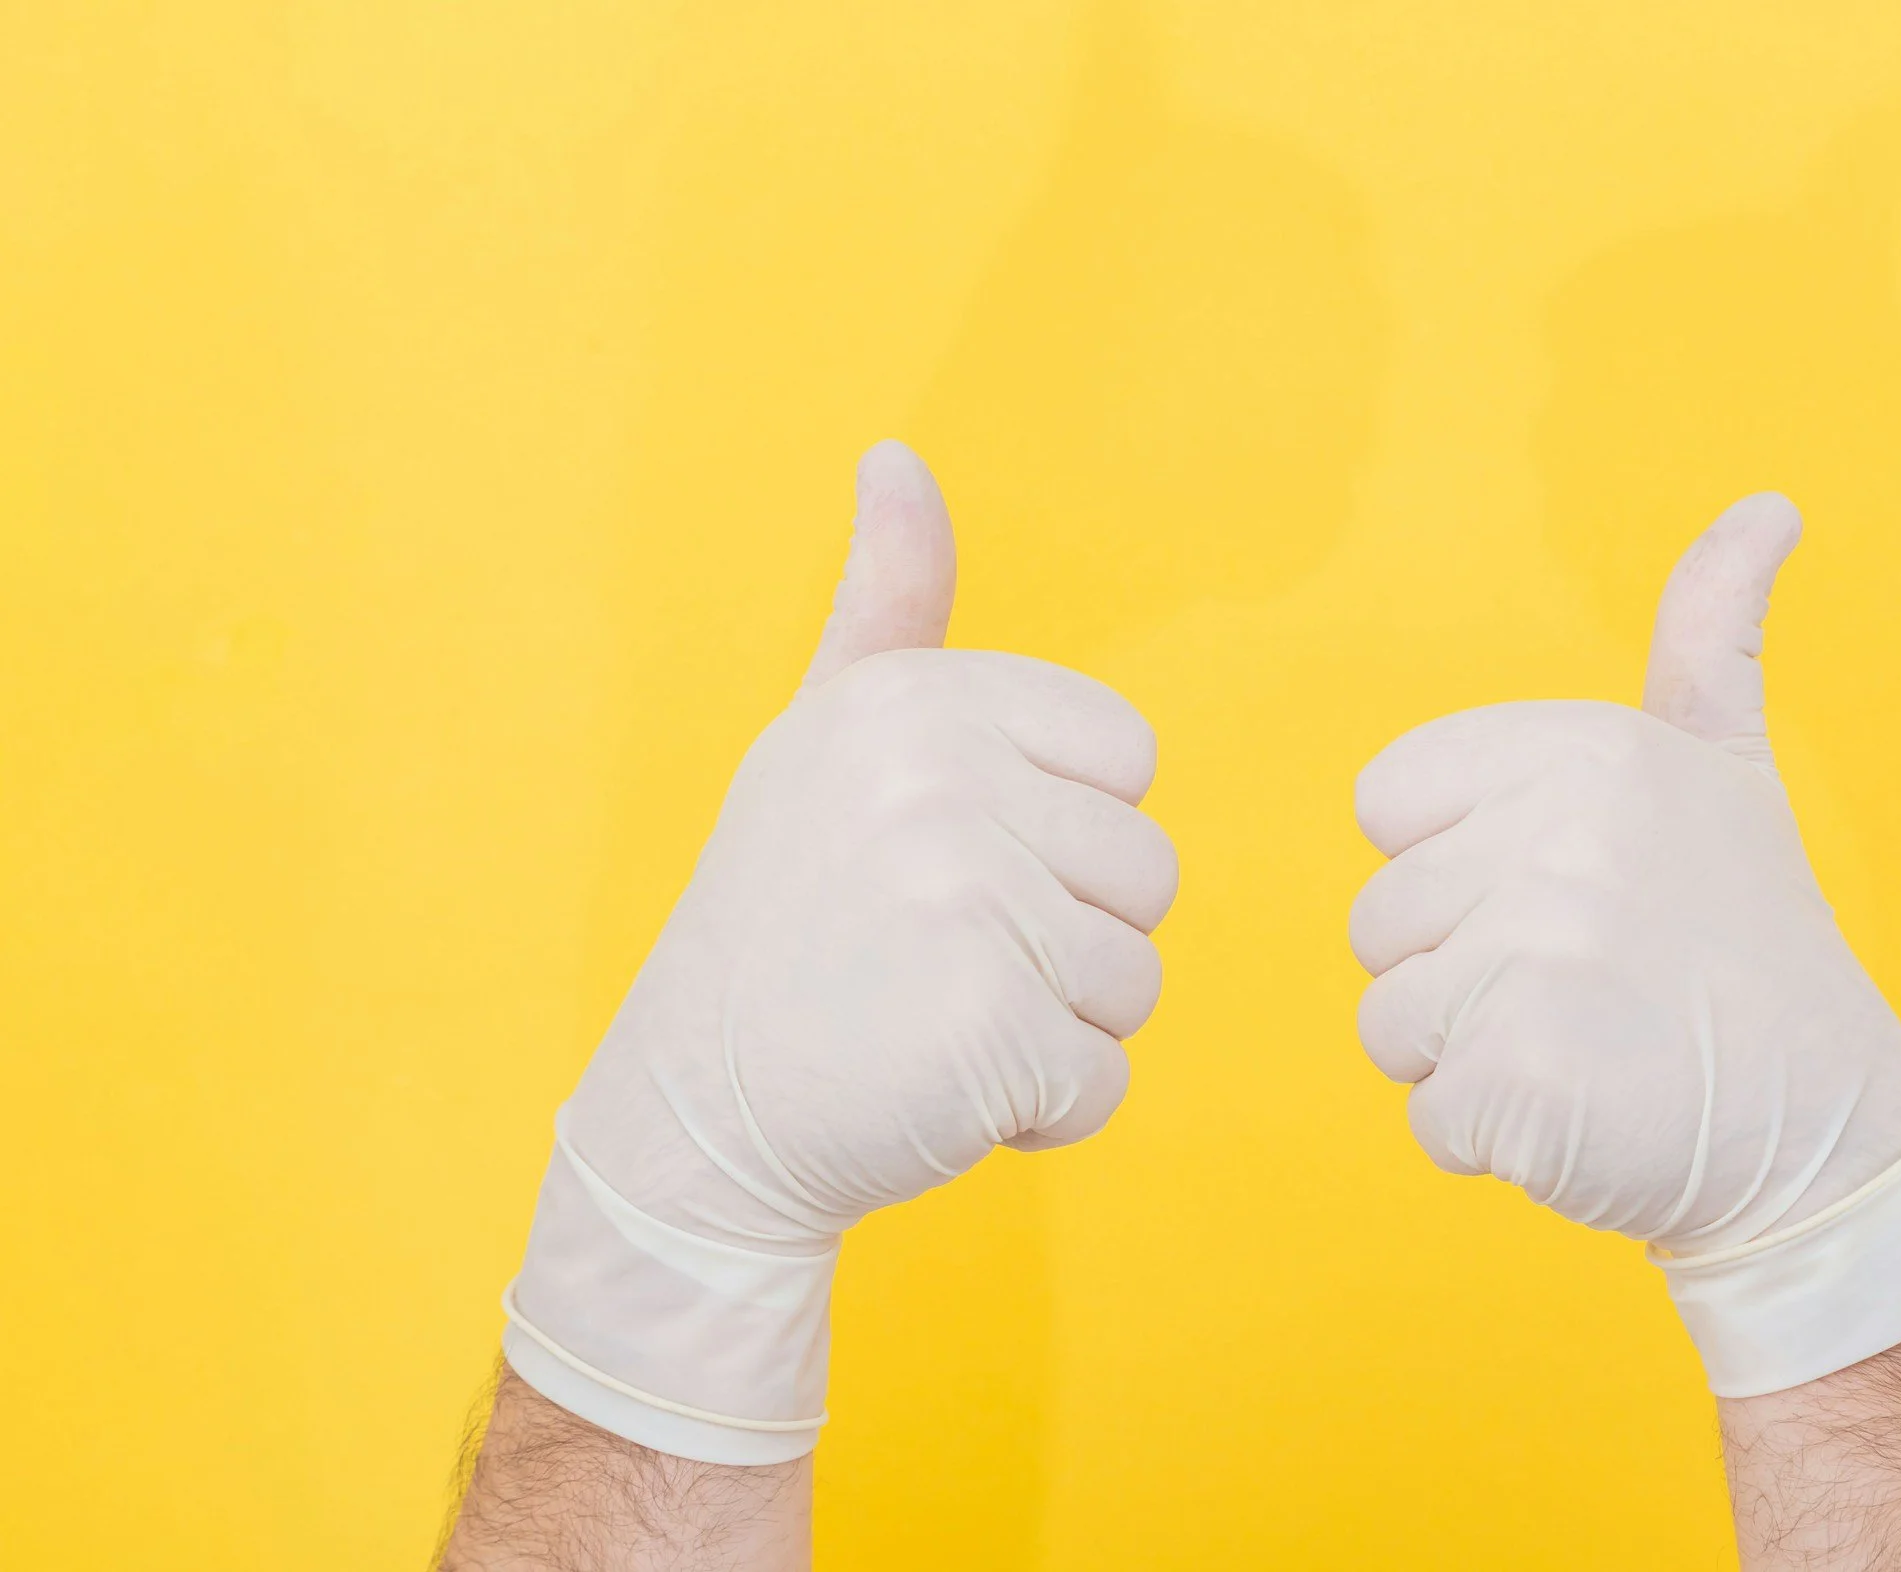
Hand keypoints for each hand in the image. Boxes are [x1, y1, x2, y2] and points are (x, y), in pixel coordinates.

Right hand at [500, 442, 1177, 1462]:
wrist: (690, 1117)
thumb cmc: (783, 921)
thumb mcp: (823, 738)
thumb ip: (889, 604)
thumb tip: (897, 455)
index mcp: (921, 700)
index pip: (1128, 761)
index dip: (1061, 837)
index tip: (949, 865)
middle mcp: (941, 780)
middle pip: (1146, 874)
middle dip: (1063, 942)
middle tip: (930, 960)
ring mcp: (968, 901)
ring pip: (1136, 979)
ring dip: (1055, 1029)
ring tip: (931, 1021)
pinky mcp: (992, 1026)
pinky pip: (1106, 1079)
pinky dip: (1040, 1114)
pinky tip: (939, 1093)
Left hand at [1348, 494, 1900, 1394]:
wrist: (1827, 1130)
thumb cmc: (1751, 948)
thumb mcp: (1728, 766)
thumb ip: (1710, 633)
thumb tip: (1767, 505)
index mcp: (1577, 750)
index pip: (1387, 808)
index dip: (1458, 868)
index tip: (1565, 893)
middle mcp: (1554, 839)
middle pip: (1380, 923)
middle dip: (1464, 975)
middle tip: (1593, 988)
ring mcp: (1534, 962)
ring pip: (1391, 1020)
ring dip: (1470, 1058)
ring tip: (1590, 1047)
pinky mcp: (1520, 1082)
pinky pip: (1427, 1113)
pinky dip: (1494, 1139)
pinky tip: (1587, 1115)